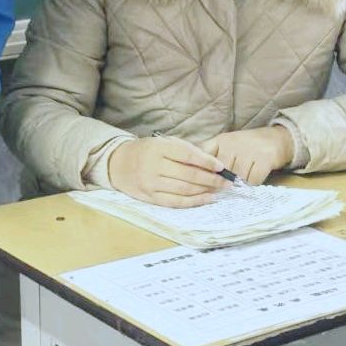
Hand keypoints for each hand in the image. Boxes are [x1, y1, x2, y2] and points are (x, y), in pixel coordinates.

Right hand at [107, 136, 230, 206]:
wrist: (118, 164)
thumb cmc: (146, 151)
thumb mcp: (162, 143)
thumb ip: (184, 151)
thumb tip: (211, 163)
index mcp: (158, 148)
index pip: (187, 155)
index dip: (207, 161)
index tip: (221, 167)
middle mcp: (154, 166)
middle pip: (188, 175)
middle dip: (211, 179)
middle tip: (227, 182)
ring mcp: (151, 183)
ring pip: (184, 190)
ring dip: (206, 191)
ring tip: (220, 190)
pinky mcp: (151, 198)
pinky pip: (176, 202)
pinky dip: (194, 202)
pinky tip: (207, 199)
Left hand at [200, 126, 293, 184]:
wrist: (277, 139)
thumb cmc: (248, 146)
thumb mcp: (227, 146)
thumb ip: (213, 157)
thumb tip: (198, 177)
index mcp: (221, 140)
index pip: (205, 159)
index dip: (203, 174)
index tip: (203, 185)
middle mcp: (233, 143)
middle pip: (221, 173)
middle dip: (223, 183)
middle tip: (227, 188)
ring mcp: (249, 150)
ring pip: (237, 178)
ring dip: (240, 184)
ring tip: (243, 181)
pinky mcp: (264, 159)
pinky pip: (253, 180)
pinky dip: (253, 184)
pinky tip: (254, 178)